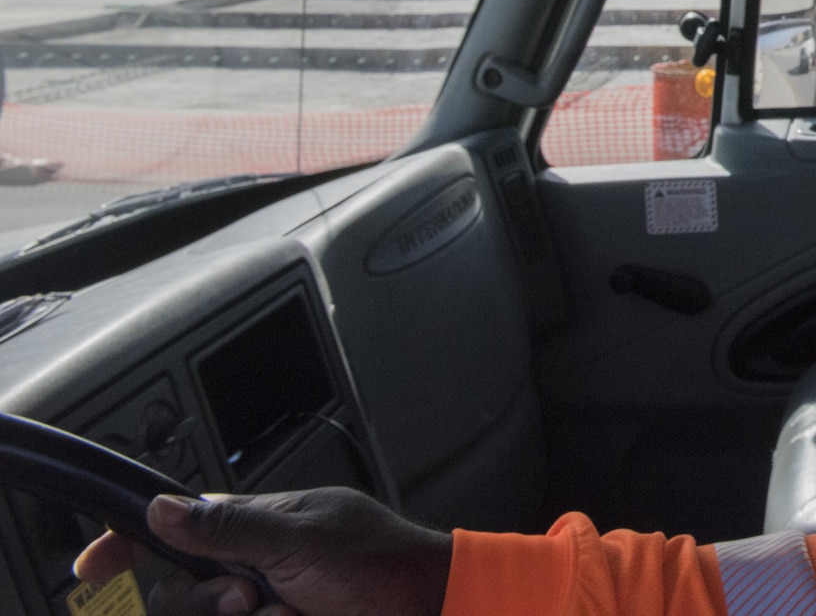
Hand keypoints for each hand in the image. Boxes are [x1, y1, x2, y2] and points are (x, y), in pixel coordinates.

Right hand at [74, 489, 451, 615]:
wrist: (425, 607)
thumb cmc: (380, 564)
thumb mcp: (300, 540)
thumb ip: (228, 527)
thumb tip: (162, 507)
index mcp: (256, 525)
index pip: (177, 526)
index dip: (130, 543)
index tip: (93, 567)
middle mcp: (252, 565)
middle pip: (178, 591)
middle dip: (202, 601)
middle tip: (247, 599)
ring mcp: (264, 603)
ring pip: (208, 615)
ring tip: (287, 613)